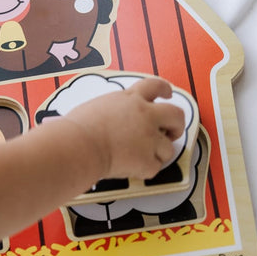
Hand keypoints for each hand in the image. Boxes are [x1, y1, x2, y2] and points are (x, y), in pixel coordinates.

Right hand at [66, 77, 185, 179]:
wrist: (79, 146)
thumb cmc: (78, 128)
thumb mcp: (99, 105)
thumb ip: (114, 108)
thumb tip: (112, 118)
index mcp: (131, 99)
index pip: (154, 86)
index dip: (165, 89)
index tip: (168, 93)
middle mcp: (145, 115)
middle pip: (176, 115)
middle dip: (177, 125)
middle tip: (171, 133)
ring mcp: (149, 138)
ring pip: (168, 148)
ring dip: (158, 153)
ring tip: (141, 157)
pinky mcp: (147, 160)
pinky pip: (154, 167)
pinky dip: (145, 170)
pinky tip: (131, 168)